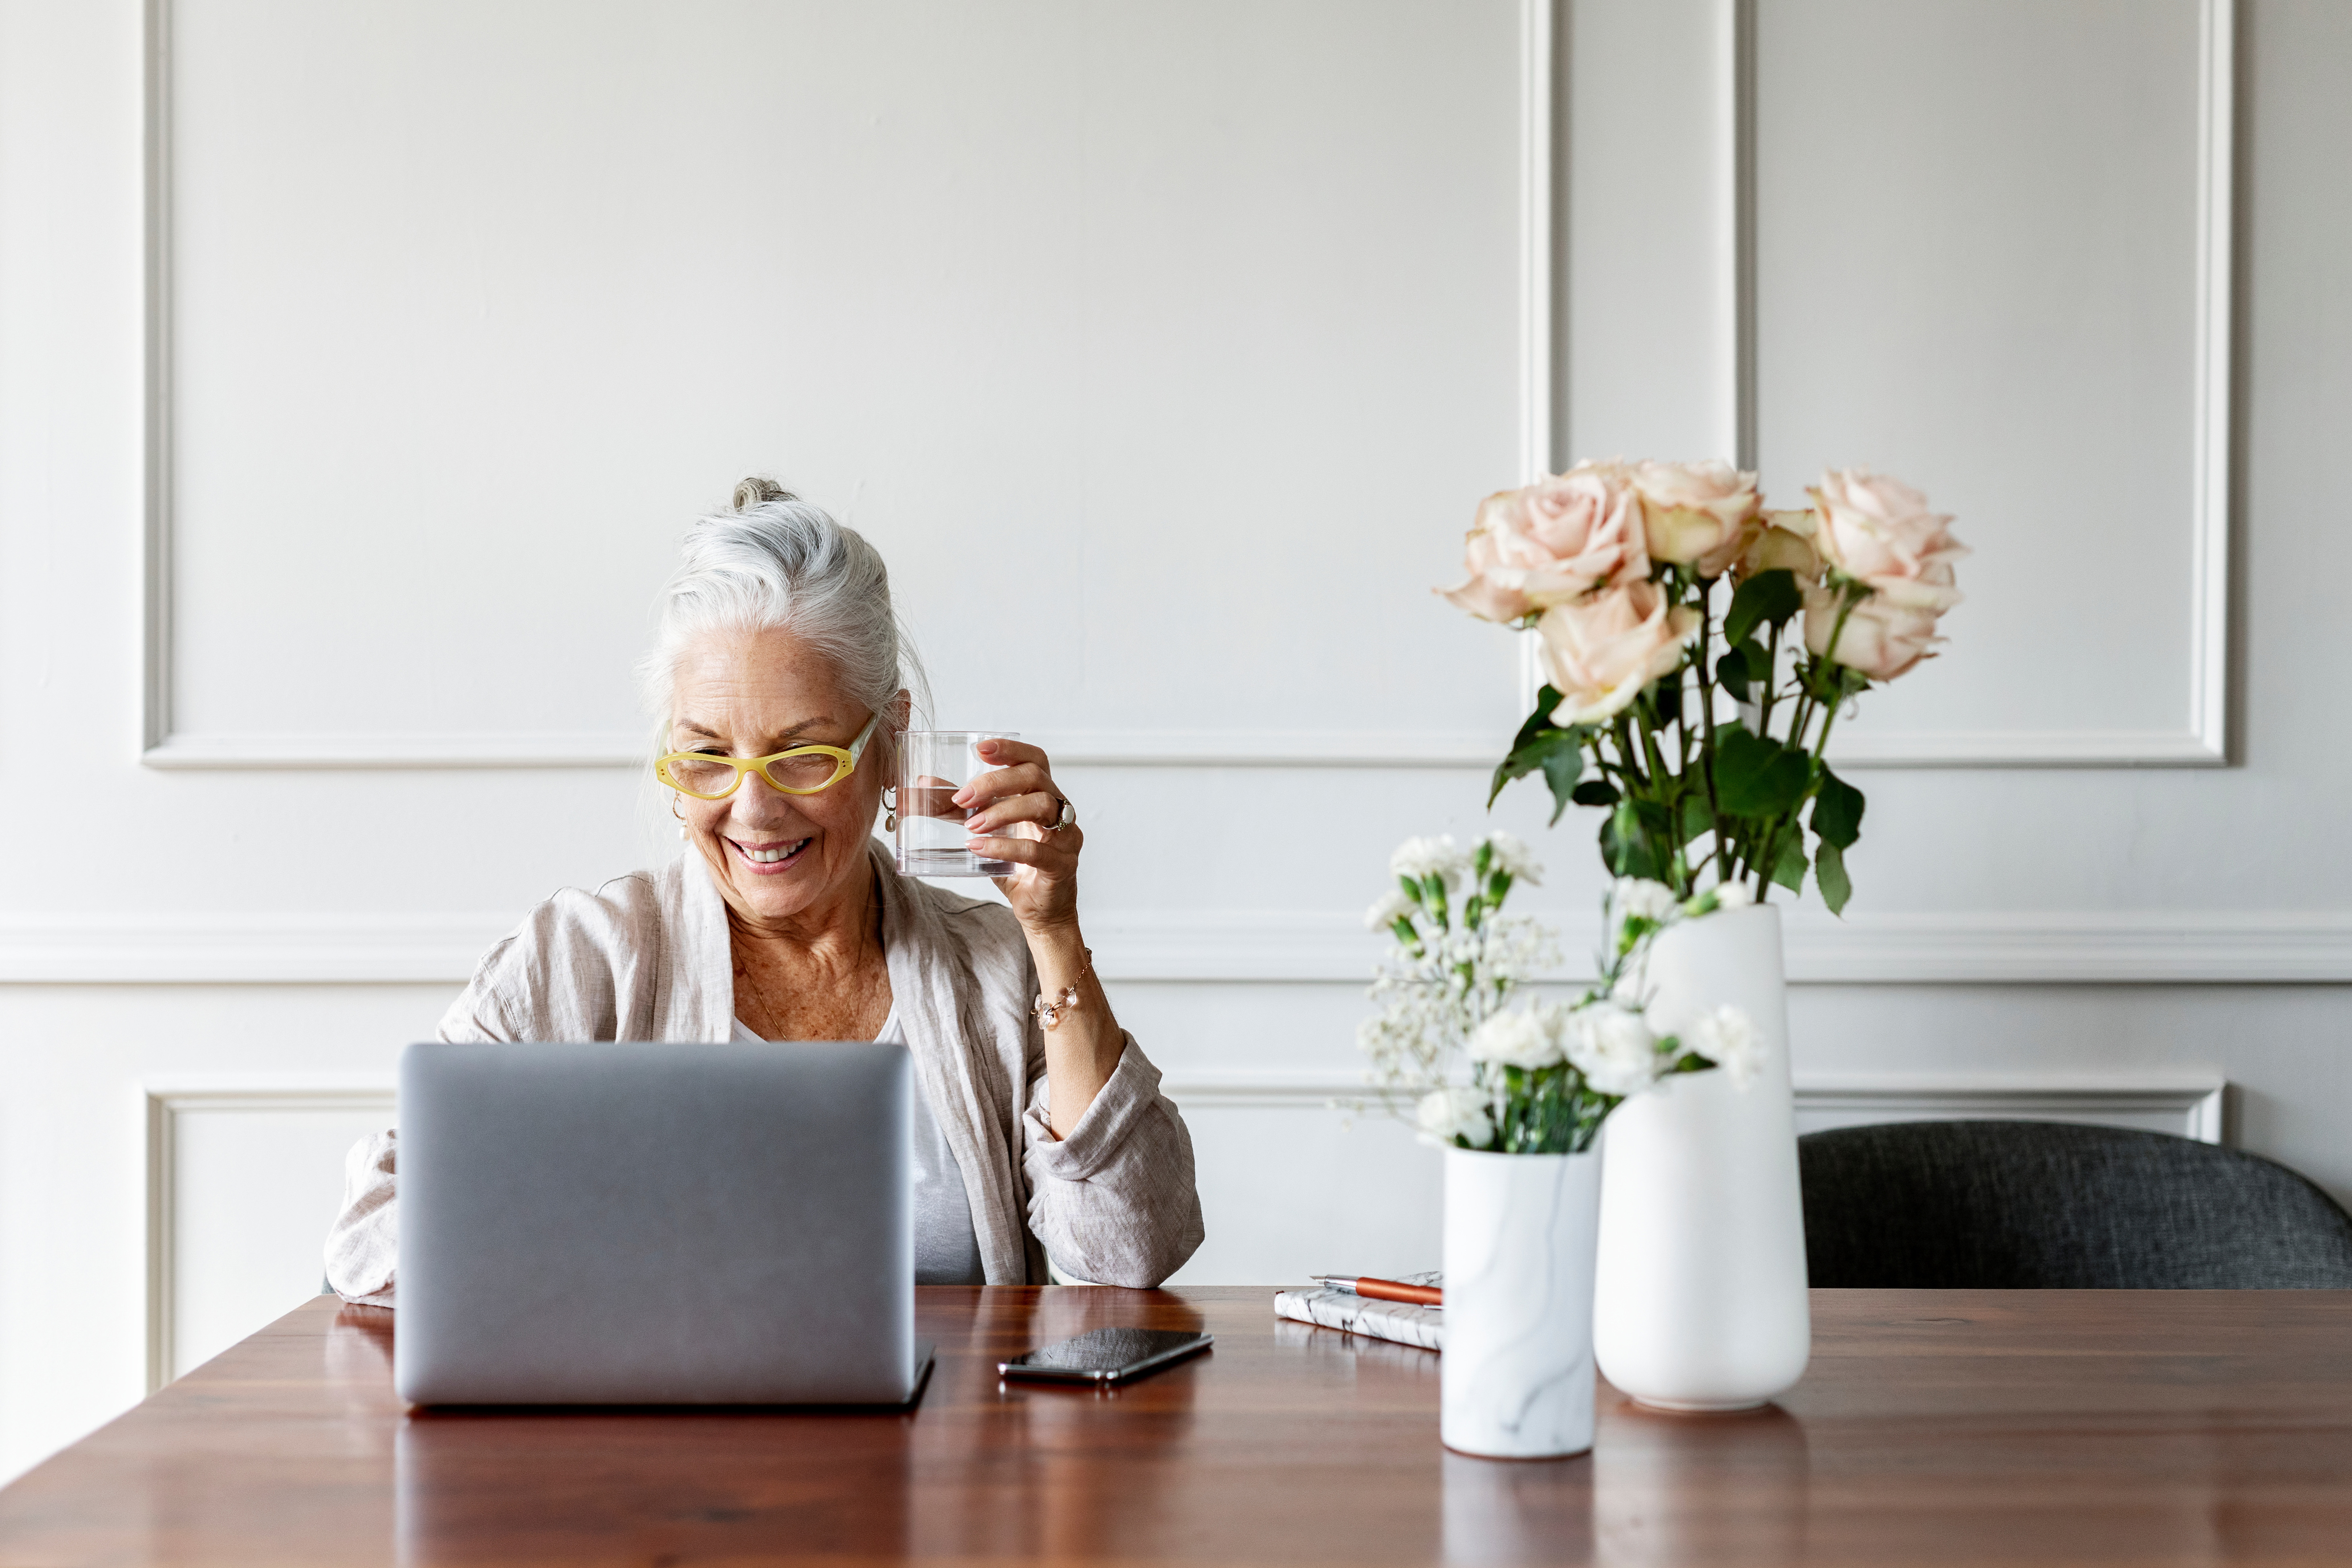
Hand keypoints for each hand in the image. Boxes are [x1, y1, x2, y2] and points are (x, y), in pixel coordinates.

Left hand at [954, 738, 1079, 933]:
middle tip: (963, 797)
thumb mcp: (985, 830)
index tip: (981, 748)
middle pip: (1035, 777)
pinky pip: (1035, 849)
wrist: (1039, 910)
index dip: (1011, 749)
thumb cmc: (1015, 865)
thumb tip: (923, 784)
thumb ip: (959, 808)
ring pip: (1040, 806)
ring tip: (971, 826)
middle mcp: (1060, 810)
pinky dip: (1003, 845)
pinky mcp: (1062, 864)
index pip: (1035, 759)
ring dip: (1000, 811)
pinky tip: (979, 848)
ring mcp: (1065, 836)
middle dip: (995, 782)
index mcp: (1043, 795)